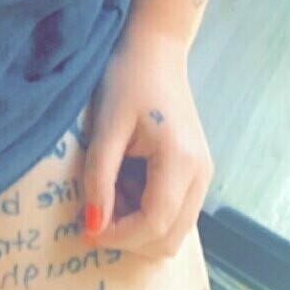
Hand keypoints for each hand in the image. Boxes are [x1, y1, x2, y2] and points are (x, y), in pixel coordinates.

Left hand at [81, 22, 213, 260]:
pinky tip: (127, 182)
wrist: (156, 51)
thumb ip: (100, 178)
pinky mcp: (197, 172)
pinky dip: (148, 211)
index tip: (85, 228)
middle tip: (98, 210)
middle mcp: (201, 175)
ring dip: (138, 225)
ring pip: (174, 231)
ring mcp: (203, 175)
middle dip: (129, 237)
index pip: (154, 225)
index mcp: (181, 162)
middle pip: (169, 239)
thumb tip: (93, 227)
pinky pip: (175, 212)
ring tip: (113, 189)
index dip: (117, 236)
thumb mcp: (106, 127)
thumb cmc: (128, 80)